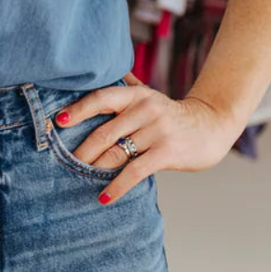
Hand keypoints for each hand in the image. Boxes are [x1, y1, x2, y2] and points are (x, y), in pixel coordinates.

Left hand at [52, 73, 245, 205]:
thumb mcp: (149, 95)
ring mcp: (157, 131)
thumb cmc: (172, 114)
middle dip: (80, 151)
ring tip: (78, 180)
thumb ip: (125, 87)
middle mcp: (145, 109)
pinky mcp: (167, 152)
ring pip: (116, 153)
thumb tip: (96, 73)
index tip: (57, 122)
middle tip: (63, 163)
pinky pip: (135, 171)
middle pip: (103, 133)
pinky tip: (104, 197)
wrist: (213, 125)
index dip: (77, 110)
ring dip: (94, 169)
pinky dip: (117, 187)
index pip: (101, 99)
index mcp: (136, 95)